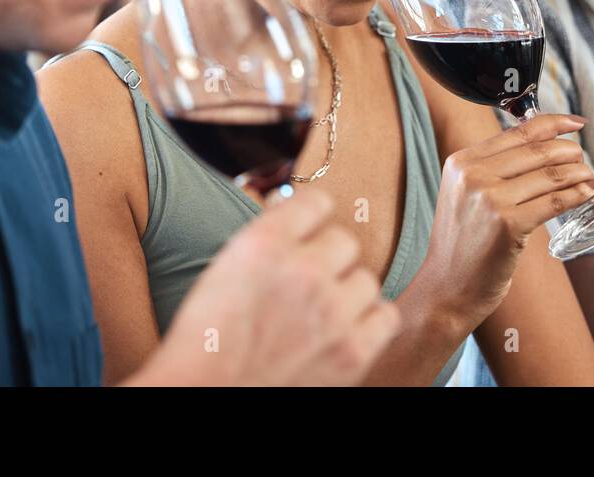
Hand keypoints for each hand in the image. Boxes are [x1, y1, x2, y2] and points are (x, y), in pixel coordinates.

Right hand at [133, 190, 398, 385]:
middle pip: (344, 242)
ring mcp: (332, 313)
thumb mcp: (224, 266)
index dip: (311, 216)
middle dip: (326, 259)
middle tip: (307, 281)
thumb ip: (264, 234)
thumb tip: (291, 207)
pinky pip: (386, 316)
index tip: (308, 229)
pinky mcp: (352, 352)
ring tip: (323, 309)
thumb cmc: (207, 337)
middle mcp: (303, 271)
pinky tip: (348, 327)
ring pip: (366, 279)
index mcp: (265, 244)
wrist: (207, 392)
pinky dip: (370, 321)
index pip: (317, 202)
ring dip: (347, 291)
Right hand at [421, 113, 593, 328]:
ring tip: (591, 178)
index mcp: (462, 161)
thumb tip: (543, 149)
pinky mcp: (507, 224)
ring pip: (550, 176)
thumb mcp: (466, 195)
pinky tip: (589, 195)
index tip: (576, 123)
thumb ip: (492, 169)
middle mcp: (473, 174)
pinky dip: (578, 196)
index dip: (553, 123)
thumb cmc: (463, 244)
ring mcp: (490, 199)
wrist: (447, 288)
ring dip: (579, 174)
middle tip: (584, 158)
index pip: (517, 132)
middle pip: (537, 151)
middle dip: (570, 151)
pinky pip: (554, 202)